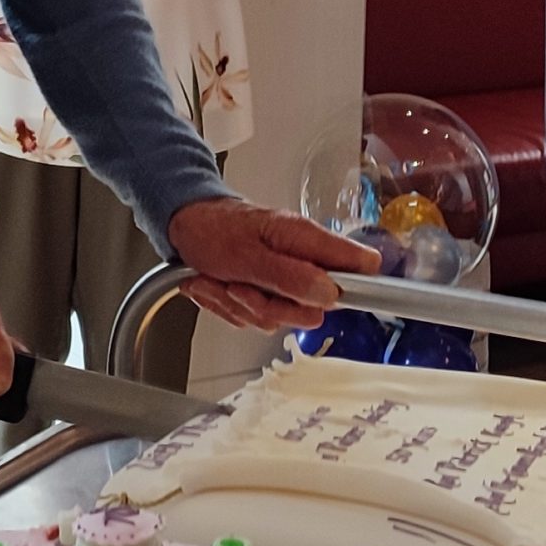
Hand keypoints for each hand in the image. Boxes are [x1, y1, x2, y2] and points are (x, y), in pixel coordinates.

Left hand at [168, 198, 377, 332]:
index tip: (329, 300)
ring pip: (279, 317)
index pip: (362, 264)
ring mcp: (285, 280)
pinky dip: (230, 307)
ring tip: (221, 279)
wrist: (183, 227)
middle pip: (315, 307)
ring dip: (241, 306)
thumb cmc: (212, 229)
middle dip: (270, 307)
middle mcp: (302, 260)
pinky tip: (217, 285)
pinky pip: (256, 318)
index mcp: (307, 240)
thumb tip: (329, 293)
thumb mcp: (247, 255)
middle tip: (241, 286)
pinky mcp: (266, 294)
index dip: (359, 287)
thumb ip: (289, 276)